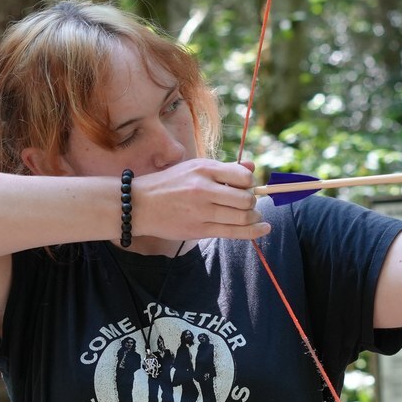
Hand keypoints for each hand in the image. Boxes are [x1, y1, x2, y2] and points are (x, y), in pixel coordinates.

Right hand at [132, 159, 270, 241]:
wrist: (138, 205)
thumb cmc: (169, 184)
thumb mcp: (194, 168)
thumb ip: (224, 169)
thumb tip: (252, 168)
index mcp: (203, 169)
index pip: (242, 176)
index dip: (250, 183)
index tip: (245, 187)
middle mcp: (204, 189)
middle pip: (246, 198)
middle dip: (252, 202)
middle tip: (246, 203)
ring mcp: (202, 211)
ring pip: (243, 217)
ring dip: (253, 217)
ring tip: (251, 216)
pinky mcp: (200, 230)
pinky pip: (234, 232)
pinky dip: (253, 231)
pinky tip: (263, 229)